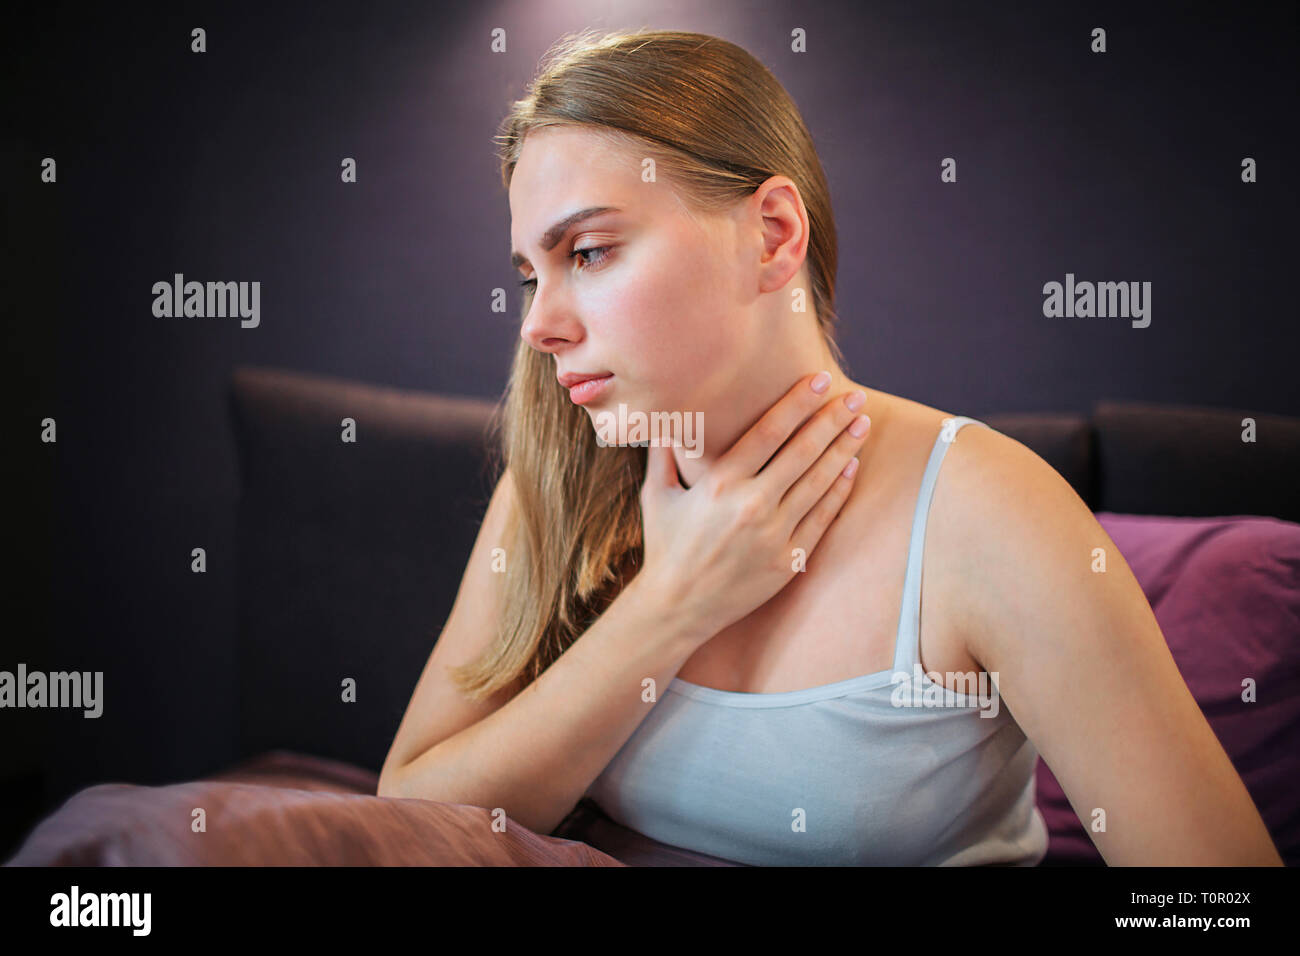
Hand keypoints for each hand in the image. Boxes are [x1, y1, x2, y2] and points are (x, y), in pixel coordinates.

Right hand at [637, 371, 870, 642]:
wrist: (677, 607)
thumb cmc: (665, 546)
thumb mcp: (655, 495)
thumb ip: (663, 453)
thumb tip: (662, 415)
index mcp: (720, 483)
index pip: (769, 432)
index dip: (798, 403)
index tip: (819, 380)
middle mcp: (750, 505)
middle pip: (803, 452)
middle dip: (832, 420)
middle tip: (856, 396)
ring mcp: (773, 535)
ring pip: (818, 482)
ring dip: (844, 450)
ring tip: (862, 425)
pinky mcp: (787, 560)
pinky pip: (821, 518)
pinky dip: (838, 491)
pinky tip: (850, 468)